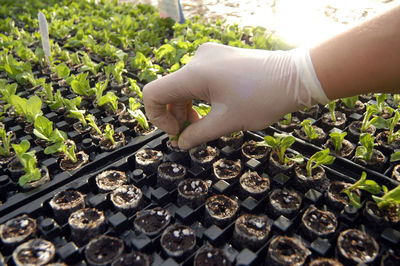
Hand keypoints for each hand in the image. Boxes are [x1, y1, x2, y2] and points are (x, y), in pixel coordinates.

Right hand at [143, 42, 328, 148]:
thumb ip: (198, 135)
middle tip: (190, 135)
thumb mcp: (227, 122)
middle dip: (175, 116)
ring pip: (185, 86)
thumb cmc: (264, 98)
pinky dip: (199, 97)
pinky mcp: (221, 58)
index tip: (175, 133)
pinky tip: (213, 111)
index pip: (153, 93)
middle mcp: (198, 59)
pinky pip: (199, 79)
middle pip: (170, 91)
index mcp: (194, 73)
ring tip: (204, 125)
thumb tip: (181, 143)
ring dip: (188, 108)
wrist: (297, 77)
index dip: (156, 117)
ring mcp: (210, 56)